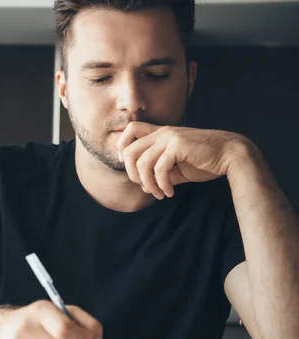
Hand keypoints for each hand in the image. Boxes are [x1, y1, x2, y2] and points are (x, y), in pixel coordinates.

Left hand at [116, 122, 246, 198]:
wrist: (231, 155)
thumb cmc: (205, 162)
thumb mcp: (177, 169)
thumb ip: (160, 174)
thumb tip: (144, 187)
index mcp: (161, 133)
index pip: (130, 130)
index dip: (122, 148)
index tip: (130, 167)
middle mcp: (163, 132)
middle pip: (129, 151)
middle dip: (132, 174)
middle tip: (146, 188)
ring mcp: (170, 137)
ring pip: (142, 163)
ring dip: (148, 184)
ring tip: (160, 194)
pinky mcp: (178, 145)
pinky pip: (159, 169)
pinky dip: (162, 185)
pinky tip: (170, 192)